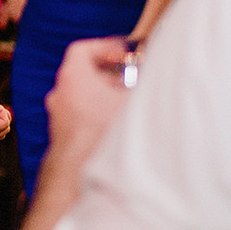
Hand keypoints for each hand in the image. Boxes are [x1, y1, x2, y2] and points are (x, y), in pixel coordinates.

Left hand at [11, 36, 136, 229]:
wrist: (80, 182)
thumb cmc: (106, 137)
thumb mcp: (136, 101)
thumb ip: (150, 83)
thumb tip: (171, 73)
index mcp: (72, 79)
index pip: (82, 50)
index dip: (105, 47)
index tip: (124, 52)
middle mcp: (60, 97)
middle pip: (84, 76)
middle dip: (111, 75)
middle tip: (133, 79)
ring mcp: (58, 121)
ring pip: (83, 101)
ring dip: (106, 99)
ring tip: (131, 105)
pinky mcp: (63, 142)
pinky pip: (82, 122)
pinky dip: (99, 118)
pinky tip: (121, 129)